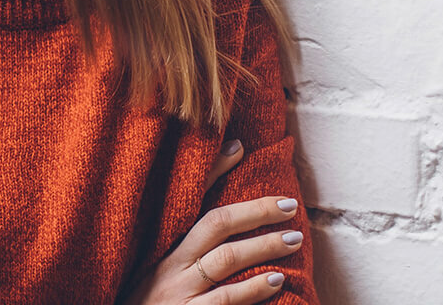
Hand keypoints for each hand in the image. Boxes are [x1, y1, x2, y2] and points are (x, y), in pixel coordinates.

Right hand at [122, 141, 303, 304]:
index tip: (242, 151)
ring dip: (263, 247)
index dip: (214, 171)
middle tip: (289, 205)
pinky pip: (225, 300)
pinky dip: (253, 289)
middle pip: (214, 225)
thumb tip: (218, 186)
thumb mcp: (159, 266)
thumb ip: (190, 233)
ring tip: (293, 240)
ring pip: (224, 261)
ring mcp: (179, 293)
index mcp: (163, 247)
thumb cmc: (150, 301)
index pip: (186, 198)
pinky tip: (276, 281)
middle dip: (255, 212)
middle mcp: (169, 265)